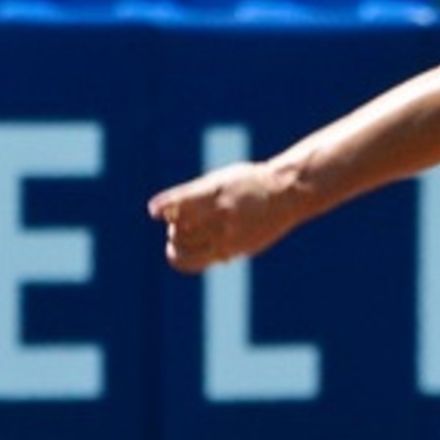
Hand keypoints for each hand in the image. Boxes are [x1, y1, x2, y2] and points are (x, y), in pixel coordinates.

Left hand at [148, 161, 282, 271]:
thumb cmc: (249, 183)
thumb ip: (194, 196)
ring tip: (181, 238)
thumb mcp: (221, 180)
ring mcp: (230, 235)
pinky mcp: (237, 250)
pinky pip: (205, 260)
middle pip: (180, 229)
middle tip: (175, 224)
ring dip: (178, 245)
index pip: (179, 204)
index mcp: (216, 192)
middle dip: (172, 229)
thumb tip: (164, 215)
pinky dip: (194, 255)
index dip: (163, 208)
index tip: (153, 211)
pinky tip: (196, 247)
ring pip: (188, 251)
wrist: (287, 193)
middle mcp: (222, 214)